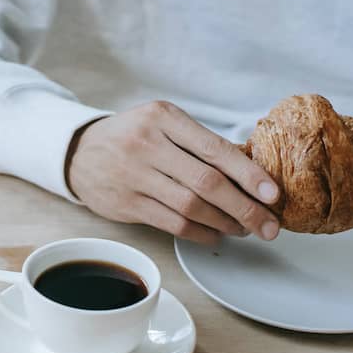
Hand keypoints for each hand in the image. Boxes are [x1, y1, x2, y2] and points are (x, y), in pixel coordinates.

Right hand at [66, 101, 280, 244]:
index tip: (273, 194)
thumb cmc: (131, 137)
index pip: (215, 149)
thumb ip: (198, 142)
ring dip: (225, 223)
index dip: (249, 175)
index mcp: (164, 118)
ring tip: (244, 228)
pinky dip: (200, 233)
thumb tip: (251, 173)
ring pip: (192, 207)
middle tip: (269, 225)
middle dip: (245, 208)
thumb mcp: (162, 123)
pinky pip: (172, 223)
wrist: (79, 153)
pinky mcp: (126, 203)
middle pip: (207, 183)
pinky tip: (215, 235)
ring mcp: (134, 175)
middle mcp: (147, 144)